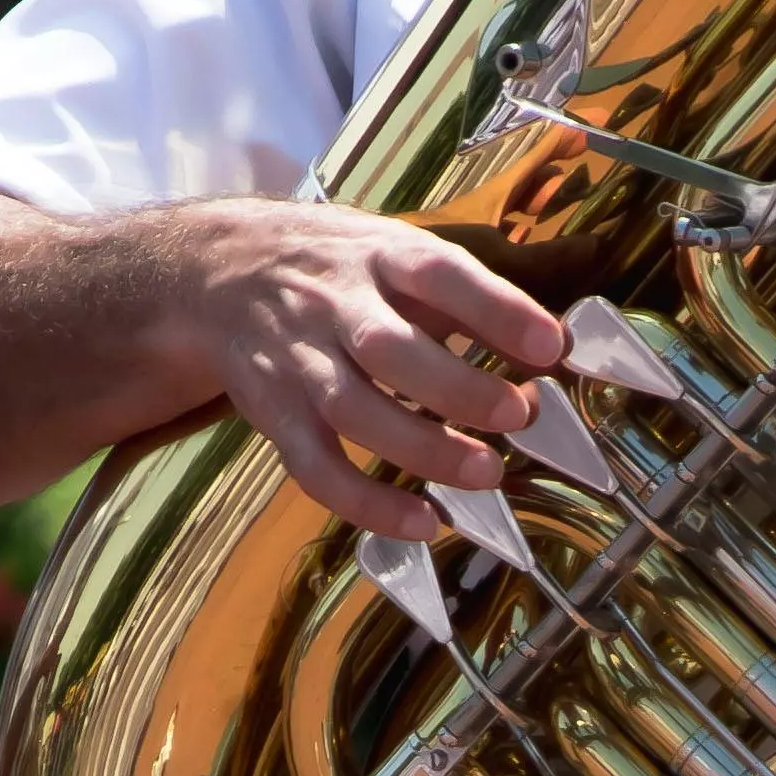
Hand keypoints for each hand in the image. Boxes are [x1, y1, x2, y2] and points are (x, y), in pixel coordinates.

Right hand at [175, 207, 571, 531]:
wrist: (218, 271)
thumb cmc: (341, 269)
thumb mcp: (396, 252)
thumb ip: (468, 296)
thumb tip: (557, 348)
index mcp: (377, 255)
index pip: (439, 274)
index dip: (496, 310)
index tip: (552, 345)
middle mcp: (333, 306)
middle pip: (390, 350)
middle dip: (458, 388)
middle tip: (519, 414)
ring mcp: (299, 363)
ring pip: (354, 412)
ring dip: (424, 450)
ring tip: (486, 473)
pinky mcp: (276, 416)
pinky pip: (317, 469)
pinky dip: (369, 505)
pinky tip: (424, 524)